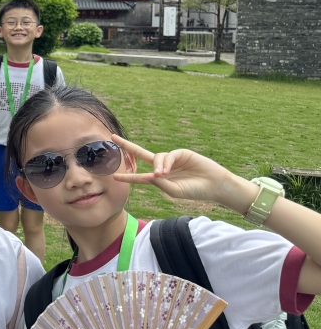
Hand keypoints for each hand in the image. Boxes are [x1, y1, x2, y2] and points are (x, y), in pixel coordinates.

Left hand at [112, 136, 255, 211]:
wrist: (215, 185)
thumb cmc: (195, 191)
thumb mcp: (174, 191)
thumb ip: (160, 184)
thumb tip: (149, 175)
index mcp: (160, 179)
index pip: (141, 177)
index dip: (128, 176)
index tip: (114, 176)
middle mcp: (163, 167)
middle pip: (142, 154)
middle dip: (127, 146)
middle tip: (113, 137)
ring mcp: (171, 159)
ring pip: (156, 158)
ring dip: (157, 166)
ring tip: (162, 175)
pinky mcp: (181, 153)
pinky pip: (168, 155)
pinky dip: (165, 163)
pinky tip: (166, 171)